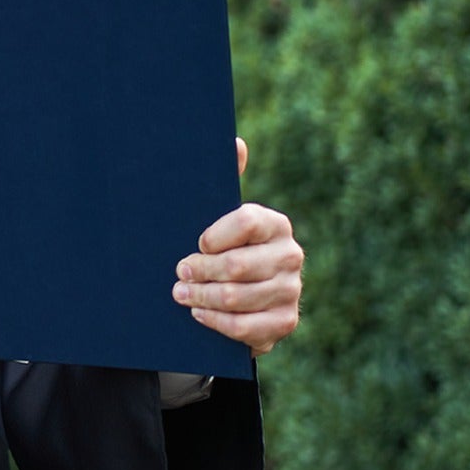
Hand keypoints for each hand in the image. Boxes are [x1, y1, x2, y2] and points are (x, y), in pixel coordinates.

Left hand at [172, 138, 302, 355]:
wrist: (239, 297)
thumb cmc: (221, 248)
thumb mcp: (218, 216)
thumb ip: (225, 180)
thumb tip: (235, 142)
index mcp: (275, 224)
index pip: (245, 221)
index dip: (214, 235)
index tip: (195, 243)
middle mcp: (290, 255)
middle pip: (237, 265)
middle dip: (199, 271)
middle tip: (178, 272)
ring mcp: (290, 291)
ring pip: (237, 297)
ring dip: (201, 297)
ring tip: (180, 294)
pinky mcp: (284, 322)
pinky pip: (245, 327)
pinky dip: (216, 322)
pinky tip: (199, 314)